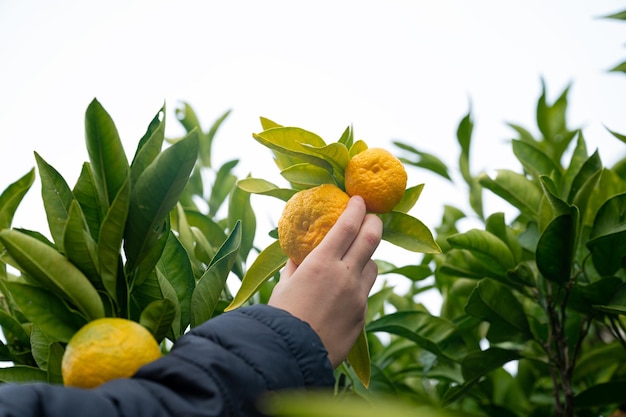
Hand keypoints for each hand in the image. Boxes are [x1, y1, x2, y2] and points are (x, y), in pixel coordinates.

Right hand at [268, 195, 382, 367]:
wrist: (292, 355)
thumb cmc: (281, 317)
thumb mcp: (285, 284)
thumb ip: (296, 266)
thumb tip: (300, 253)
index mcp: (321, 263)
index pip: (348, 226)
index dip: (357, 209)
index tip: (360, 200)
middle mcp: (345, 275)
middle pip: (371, 239)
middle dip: (375, 223)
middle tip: (373, 217)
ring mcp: (358, 297)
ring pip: (374, 266)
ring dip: (368, 257)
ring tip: (358, 256)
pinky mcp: (362, 315)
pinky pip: (366, 292)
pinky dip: (360, 284)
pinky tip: (347, 290)